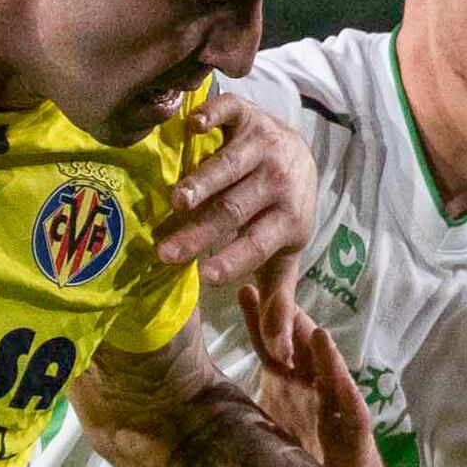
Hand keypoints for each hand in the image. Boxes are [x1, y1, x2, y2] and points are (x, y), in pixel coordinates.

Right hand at [151, 85, 318, 304]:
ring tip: (178, 198)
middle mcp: (278, 181)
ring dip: (205, 180)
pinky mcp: (248, 116)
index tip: (207, 277)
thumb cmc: (280, 214)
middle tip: (165, 250)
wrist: (301, 153)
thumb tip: (279, 354)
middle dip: (201, 231)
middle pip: (235, 209)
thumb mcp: (283, 257)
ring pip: (232, 164)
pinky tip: (192, 125)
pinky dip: (213, 115)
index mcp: (288, 219)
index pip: (258, 243)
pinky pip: (231, 112)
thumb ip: (277, 300)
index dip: (235, 259)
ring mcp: (263, 145)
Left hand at [238, 288, 384, 466]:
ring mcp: (336, 405)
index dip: (259, 320)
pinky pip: (351, 406)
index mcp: (289, 385)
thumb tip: (195, 400)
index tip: (244, 289)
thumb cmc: (307, 453)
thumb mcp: (268, 426)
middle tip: (276, 287)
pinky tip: (337, 370)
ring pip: (329, 369)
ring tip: (310, 325)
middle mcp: (312, 387)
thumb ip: (243, 407)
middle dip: (289, 319)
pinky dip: (344, 387)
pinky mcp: (354, 429)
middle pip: (300, 347)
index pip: (271, 347)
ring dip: (321, 349)